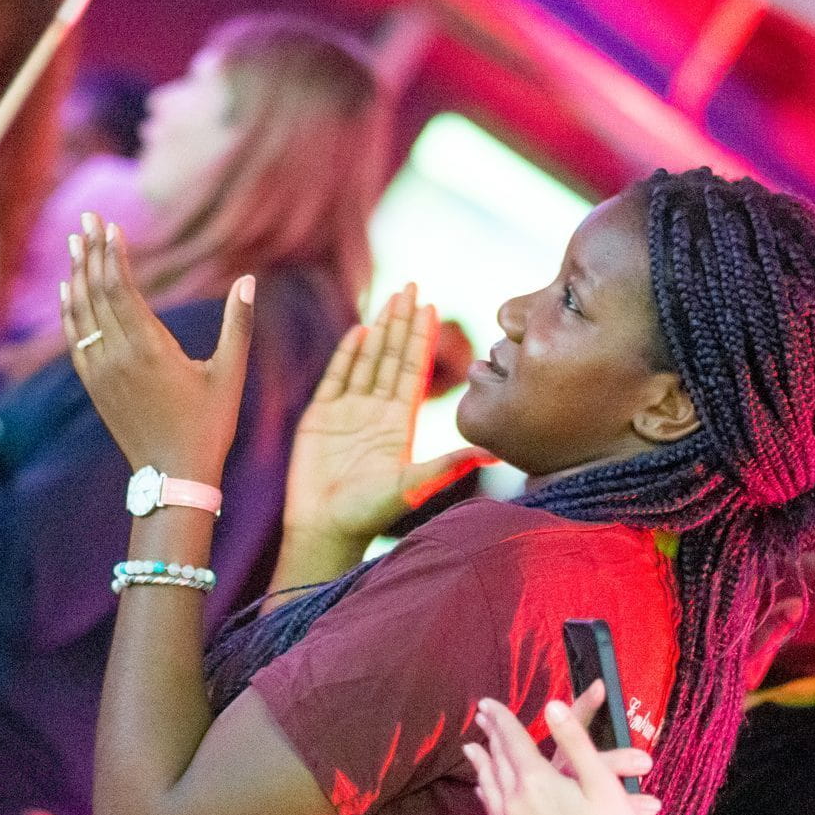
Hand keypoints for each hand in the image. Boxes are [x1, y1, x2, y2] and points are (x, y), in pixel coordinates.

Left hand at [62, 213, 248, 483]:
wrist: (173, 477)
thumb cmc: (208, 425)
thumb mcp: (229, 374)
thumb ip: (238, 324)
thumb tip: (250, 280)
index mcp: (150, 347)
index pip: (120, 286)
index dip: (111, 252)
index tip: (108, 223)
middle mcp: (118, 355)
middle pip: (96, 291)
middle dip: (91, 251)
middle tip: (87, 217)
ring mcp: (101, 371)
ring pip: (81, 312)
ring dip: (77, 274)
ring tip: (75, 242)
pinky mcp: (94, 386)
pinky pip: (75, 339)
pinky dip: (70, 311)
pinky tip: (68, 291)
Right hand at [286, 287, 488, 546]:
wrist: (325, 529)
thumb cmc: (370, 513)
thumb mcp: (414, 485)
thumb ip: (450, 464)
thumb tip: (495, 454)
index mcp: (400, 422)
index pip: (414, 370)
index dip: (423, 338)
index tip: (432, 305)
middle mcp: (376, 412)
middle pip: (392, 356)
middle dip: (402, 321)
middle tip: (412, 285)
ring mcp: (347, 411)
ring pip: (366, 360)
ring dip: (379, 329)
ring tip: (390, 297)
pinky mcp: (319, 417)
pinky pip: (336, 377)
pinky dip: (347, 353)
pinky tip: (359, 330)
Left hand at [464, 689, 656, 814]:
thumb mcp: (602, 783)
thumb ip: (574, 741)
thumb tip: (551, 707)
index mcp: (536, 781)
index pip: (512, 740)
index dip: (501, 718)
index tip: (488, 703)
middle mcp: (514, 801)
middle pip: (497, 760)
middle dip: (490, 735)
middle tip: (482, 717)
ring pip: (488, 785)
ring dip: (481, 763)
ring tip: (471, 748)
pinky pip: (491, 810)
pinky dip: (486, 792)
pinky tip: (485, 790)